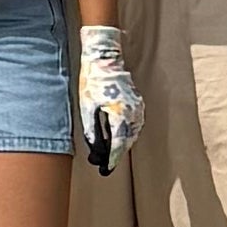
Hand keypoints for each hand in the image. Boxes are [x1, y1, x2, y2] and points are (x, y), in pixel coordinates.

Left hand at [76, 23, 142, 172]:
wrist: (104, 57)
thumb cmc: (93, 79)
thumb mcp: (88, 107)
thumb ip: (93, 130)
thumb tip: (96, 150)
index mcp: (121, 114)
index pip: (118, 144)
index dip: (112, 159)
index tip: (106, 170)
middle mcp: (133, 112)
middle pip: (127, 140)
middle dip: (116, 153)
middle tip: (105, 163)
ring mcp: (138, 107)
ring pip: (132, 133)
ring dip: (122, 143)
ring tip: (110, 152)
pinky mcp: (137, 103)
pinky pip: (134, 124)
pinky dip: (126, 133)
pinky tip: (117, 136)